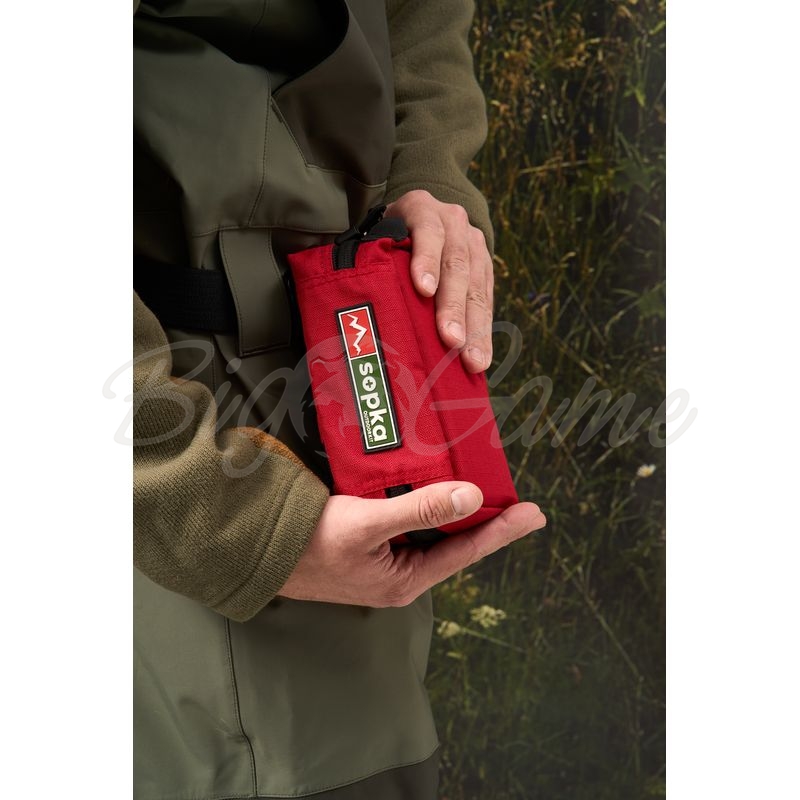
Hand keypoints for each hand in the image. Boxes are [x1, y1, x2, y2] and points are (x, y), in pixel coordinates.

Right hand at [278, 482, 545, 606]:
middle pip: (455, 542)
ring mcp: (386, 560)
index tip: (534, 513)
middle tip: (517, 497)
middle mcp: (401, 573)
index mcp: (406, 579)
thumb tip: (473, 497)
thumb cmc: (311, 542)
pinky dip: (428, 503)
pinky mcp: (372, 543)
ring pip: (434, 531)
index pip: (468, 551)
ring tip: (485, 486)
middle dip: (486, 519)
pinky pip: (411, 522)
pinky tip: (436, 484)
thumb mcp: (369, 523)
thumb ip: (421, 508)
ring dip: (457, 509)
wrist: (260, 548)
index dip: (503, 530)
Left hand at [384, 190, 493, 373]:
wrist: (420, 218)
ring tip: (472, 360)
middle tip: (450, 339)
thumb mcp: (376, 235)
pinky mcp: (486, 268)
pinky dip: (483, 332)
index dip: (426, 259)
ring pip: (477, 286)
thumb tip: (351, 308)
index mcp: (421, 208)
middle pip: (456, 264)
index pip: (427, 231)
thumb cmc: (385, 238)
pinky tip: (480, 358)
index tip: (423, 289)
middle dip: (453, 306)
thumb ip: (370, 259)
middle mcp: (453, 222)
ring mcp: (474, 244)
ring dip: (475, 327)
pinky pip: (487, 302)